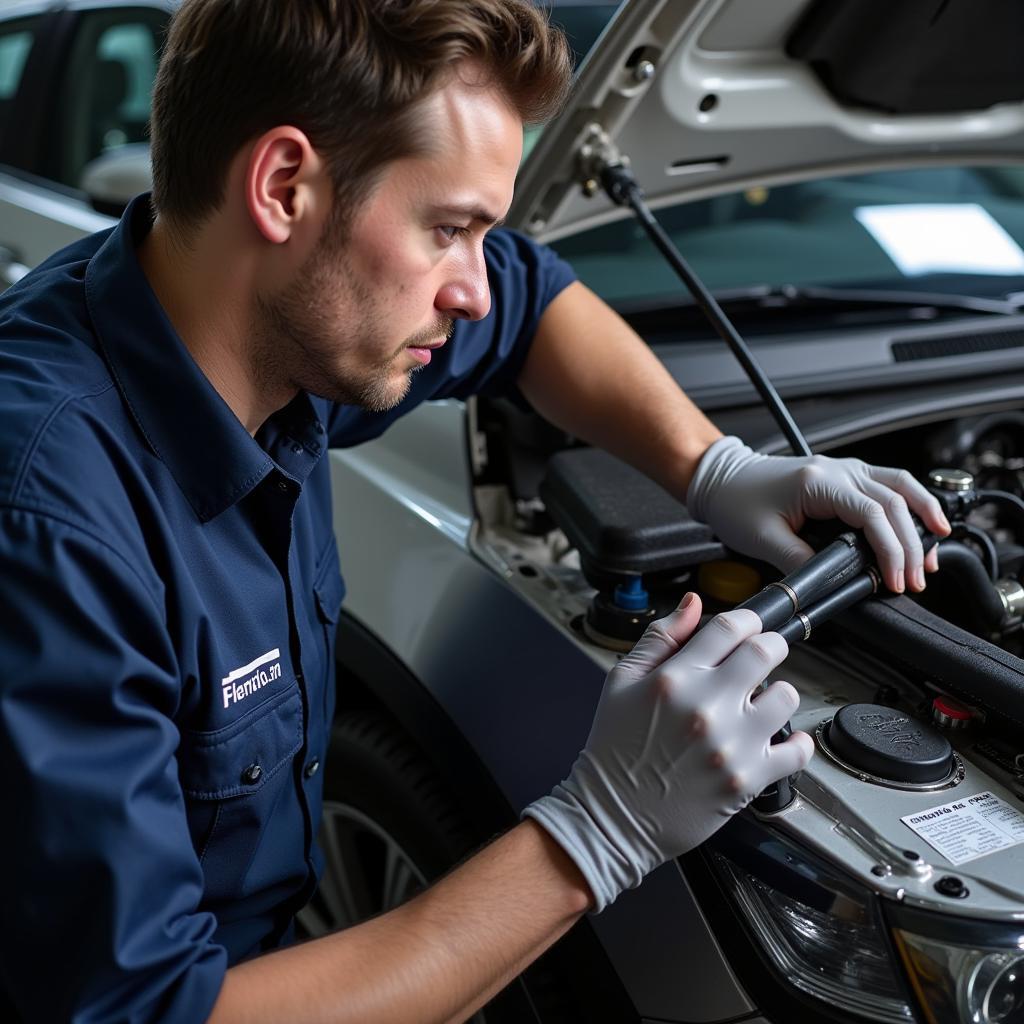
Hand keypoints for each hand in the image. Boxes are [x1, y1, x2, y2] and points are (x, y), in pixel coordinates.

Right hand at [524, 594, 812, 911]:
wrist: (612, 814)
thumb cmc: (615, 750)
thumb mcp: (621, 682)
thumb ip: (660, 639)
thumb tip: (694, 605)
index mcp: (675, 678)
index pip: (729, 628)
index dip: (745, 621)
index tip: (746, 628)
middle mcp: (706, 706)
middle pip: (765, 652)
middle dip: (770, 646)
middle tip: (764, 655)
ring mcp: (731, 744)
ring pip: (786, 696)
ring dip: (778, 694)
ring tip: (761, 703)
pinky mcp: (748, 779)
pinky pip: (796, 751)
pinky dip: (797, 743)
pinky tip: (781, 739)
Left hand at [685, 437, 951, 592]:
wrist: (720, 478)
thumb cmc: (734, 502)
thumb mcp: (762, 539)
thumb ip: (800, 562)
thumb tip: (831, 583)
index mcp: (818, 483)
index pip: (872, 515)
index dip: (891, 551)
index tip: (895, 581)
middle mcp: (838, 470)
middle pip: (895, 503)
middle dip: (911, 546)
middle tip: (915, 581)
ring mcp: (844, 468)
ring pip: (901, 486)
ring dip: (923, 519)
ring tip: (934, 554)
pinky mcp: (844, 475)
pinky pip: (889, 484)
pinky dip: (911, 503)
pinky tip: (924, 523)